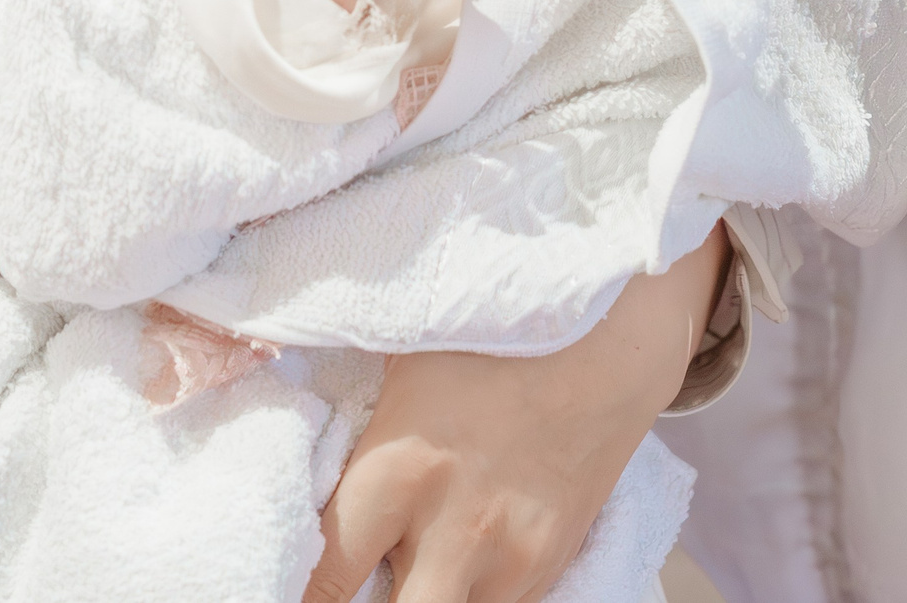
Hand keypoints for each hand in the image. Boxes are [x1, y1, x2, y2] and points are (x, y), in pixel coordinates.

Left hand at [304, 225, 728, 602]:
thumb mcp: (405, 357)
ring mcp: (510, 556)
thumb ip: (351, 423)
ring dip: (423, 597)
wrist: (616, 334)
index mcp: (398, 471)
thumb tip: (291, 450)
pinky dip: (473, 592)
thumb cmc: (498, 330)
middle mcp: (453, 529)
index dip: (301, 592)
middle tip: (357, 580)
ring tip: (413, 560)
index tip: (291, 580)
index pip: (323, 579)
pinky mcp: (551, 563)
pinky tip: (461, 560)